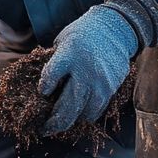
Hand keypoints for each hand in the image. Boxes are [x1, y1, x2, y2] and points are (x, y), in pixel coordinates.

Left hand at [38, 5, 137, 135]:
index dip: (43, 90)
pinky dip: (87, 113)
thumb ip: (54, 64)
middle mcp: (86, 72)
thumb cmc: (83, 34)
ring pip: (84, 114)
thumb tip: (44, 88)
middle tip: (45, 129)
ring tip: (63, 121)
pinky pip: (98, 109)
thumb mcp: (62, 42)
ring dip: (72, 120)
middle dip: (54, 123)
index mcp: (69, 55)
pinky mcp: (113, 88)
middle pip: (67, 108)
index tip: (42, 94)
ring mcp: (101, 82)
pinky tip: (79, 112)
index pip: (49, 79)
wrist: (116, 28)